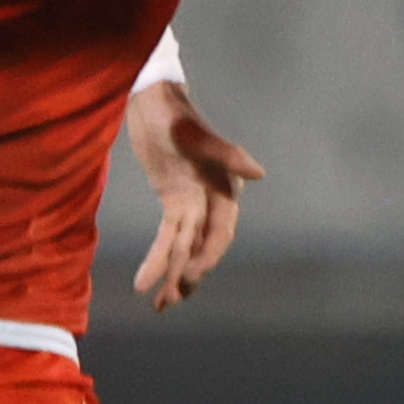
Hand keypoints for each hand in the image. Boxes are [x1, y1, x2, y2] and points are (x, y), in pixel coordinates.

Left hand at [124, 81, 262, 310]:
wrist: (149, 99)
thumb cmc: (173, 114)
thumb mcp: (195, 134)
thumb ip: (226, 154)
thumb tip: (259, 173)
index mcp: (223, 185)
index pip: (220, 229)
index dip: (206, 253)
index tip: (188, 275)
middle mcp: (212, 198)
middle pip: (201, 244)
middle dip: (187, 273)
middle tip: (170, 300)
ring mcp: (191, 201)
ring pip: (184, 246)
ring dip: (172, 274)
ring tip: (159, 304)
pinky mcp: (172, 200)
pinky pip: (166, 236)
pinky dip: (157, 257)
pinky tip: (145, 280)